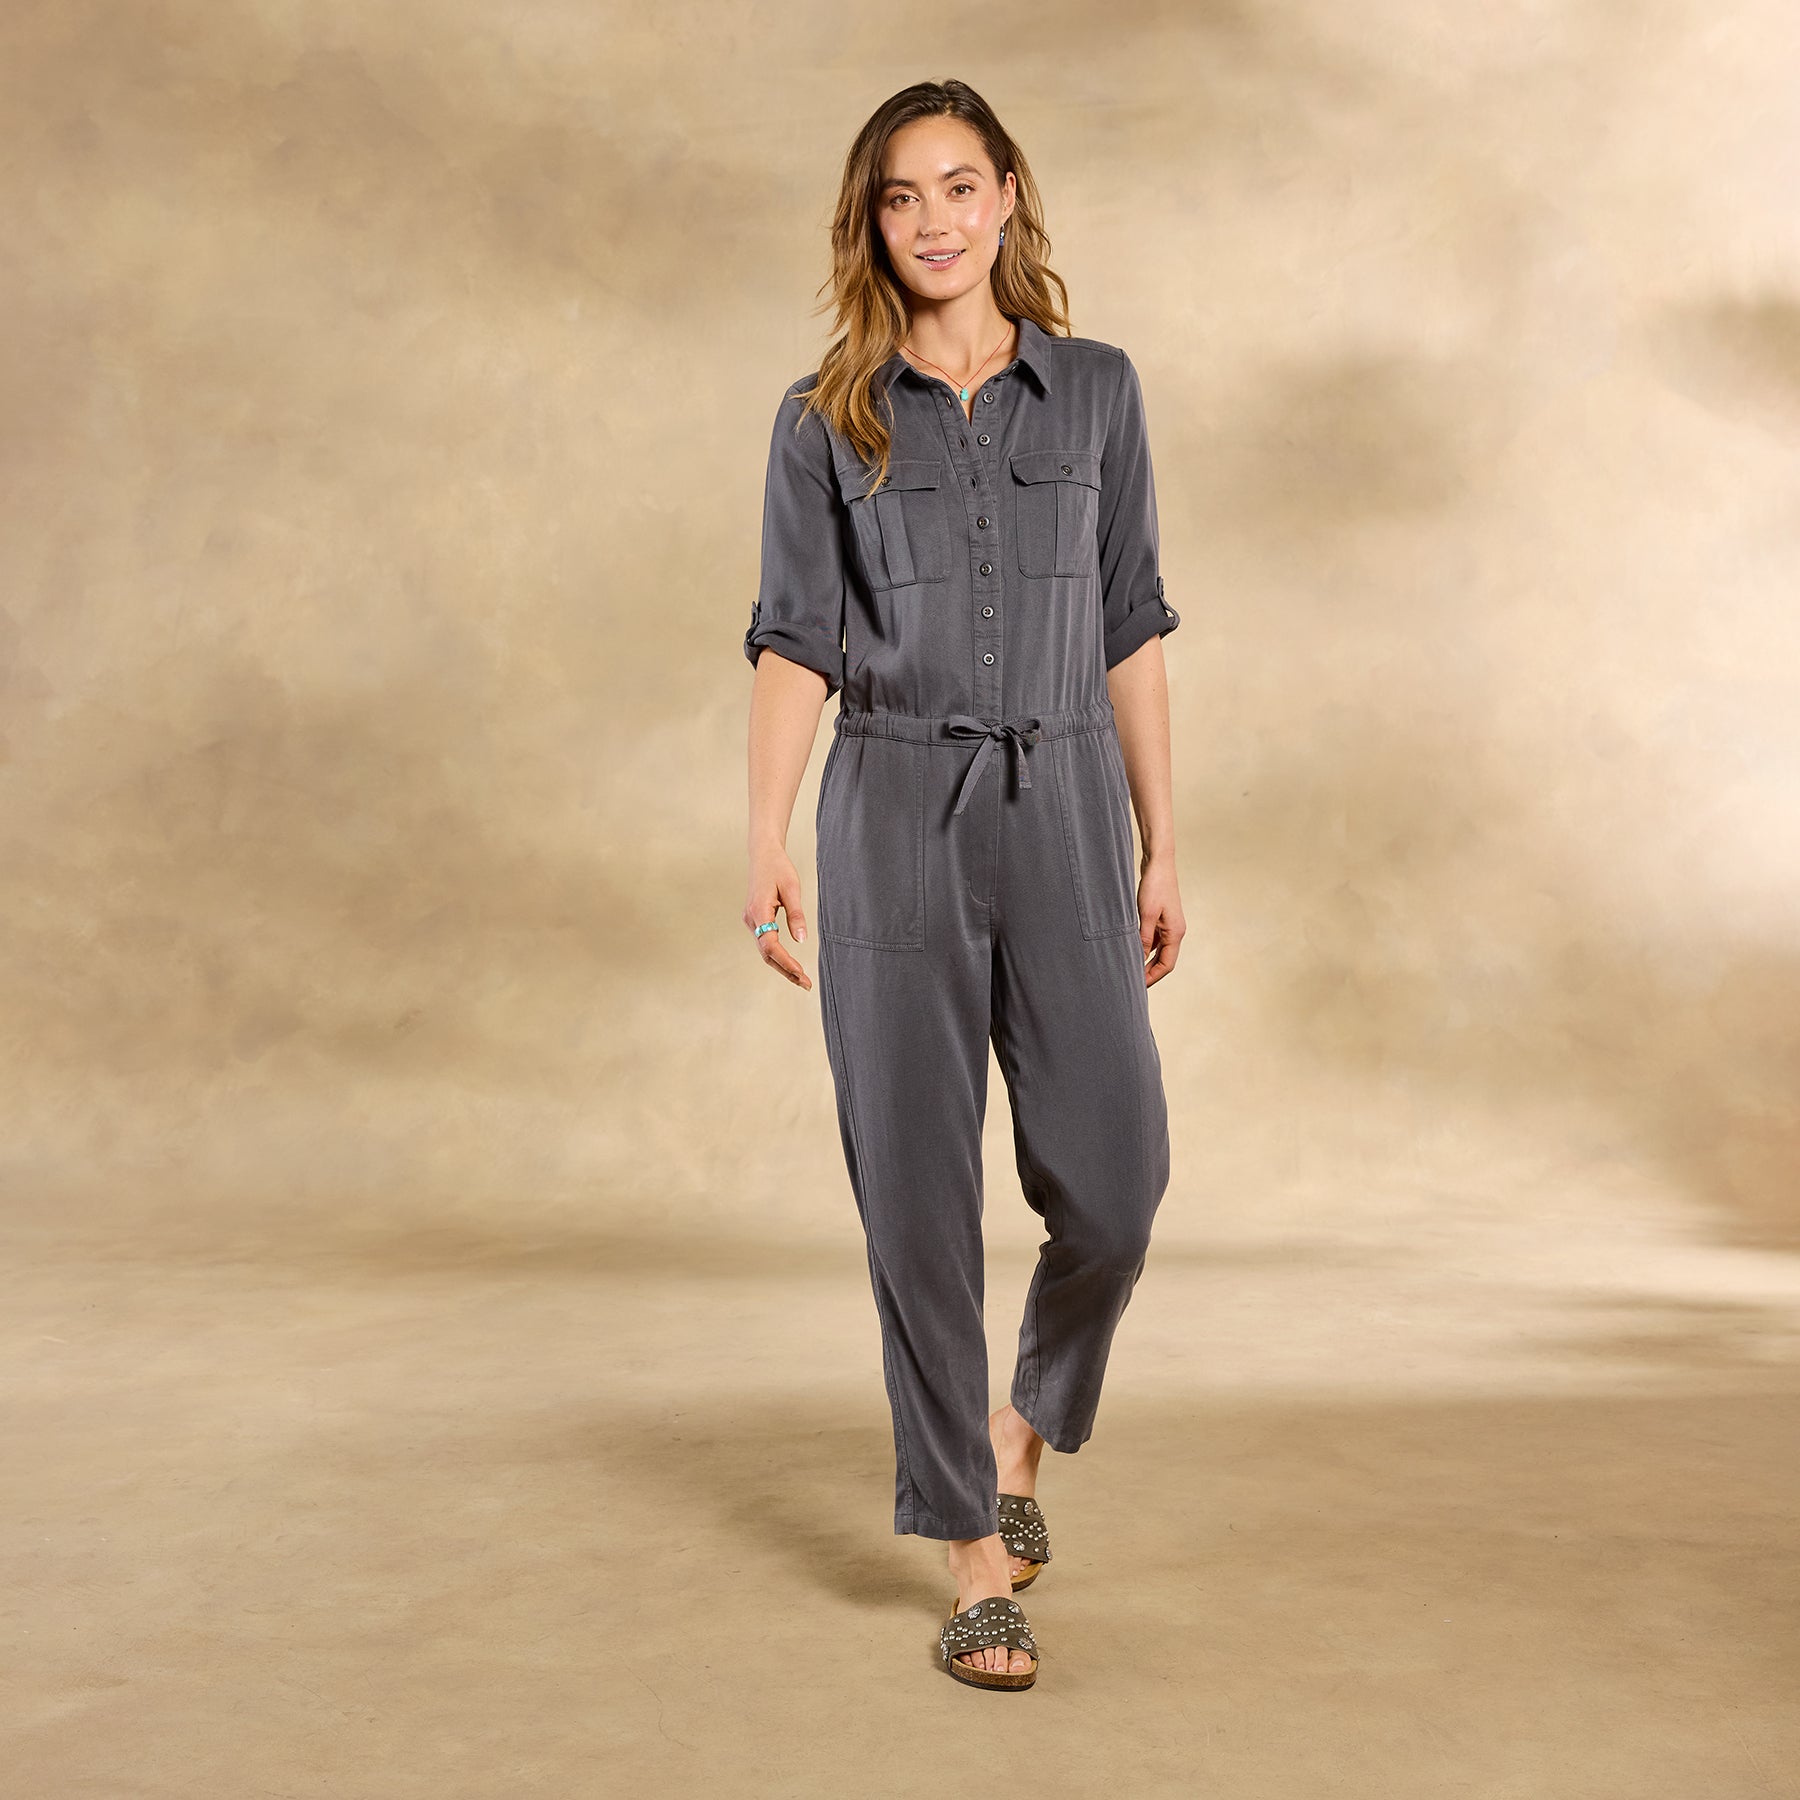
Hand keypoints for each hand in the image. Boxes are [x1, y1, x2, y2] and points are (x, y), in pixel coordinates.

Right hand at [744, 846, 812, 988]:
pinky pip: (765, 942)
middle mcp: (751, 919)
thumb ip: (796, 914)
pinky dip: (777, 955)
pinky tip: (790, 963)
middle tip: (806, 984)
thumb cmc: (778, 868)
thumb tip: (802, 939)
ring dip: (782, 965)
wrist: (763, 854)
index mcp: (759, 911)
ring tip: (801, 978)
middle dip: (786, 970)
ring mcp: (751, 920)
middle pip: (766, 953)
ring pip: (765, 950)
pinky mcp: (755, 919)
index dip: (786, 962)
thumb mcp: (792, 888)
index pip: (771, 945)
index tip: (802, 973)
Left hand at [1137, 859, 1183, 986]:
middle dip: (1150, 973)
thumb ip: (1144, 938)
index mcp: (1175, 932)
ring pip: (1159, 951)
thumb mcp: (1145, 914)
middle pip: (1164, 960)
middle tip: (1132, 983)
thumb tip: (1139, 958)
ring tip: (1130, 970)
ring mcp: (1169, 925)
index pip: (1166, 965)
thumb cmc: (1154, 885)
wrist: (1159, 862)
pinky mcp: (1162, 918)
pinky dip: (1145, 948)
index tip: (1137, 987)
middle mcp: (1175, 931)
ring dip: (1146, 961)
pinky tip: (1133, 951)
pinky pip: (1155, 940)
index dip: (1152, 977)